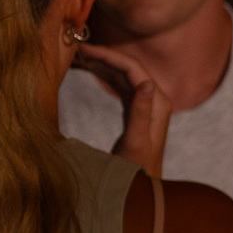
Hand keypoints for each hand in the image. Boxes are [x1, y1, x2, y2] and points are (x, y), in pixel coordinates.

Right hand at [73, 42, 171, 175]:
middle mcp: (154, 99)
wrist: (142, 184)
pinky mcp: (135, 108)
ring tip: (75, 56)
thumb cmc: (138, 168)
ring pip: (122, 75)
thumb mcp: (137, 140)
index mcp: (157, 102)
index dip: (110, 55)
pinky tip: (85, 69)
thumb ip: (140, 112)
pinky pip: (118, 85)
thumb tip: (146, 83)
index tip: (85, 49)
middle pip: (127, 67)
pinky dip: (102, 76)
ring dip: (100, 64)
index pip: (134, 68)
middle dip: (102, 56)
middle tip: (75, 48)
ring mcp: (145, 102)